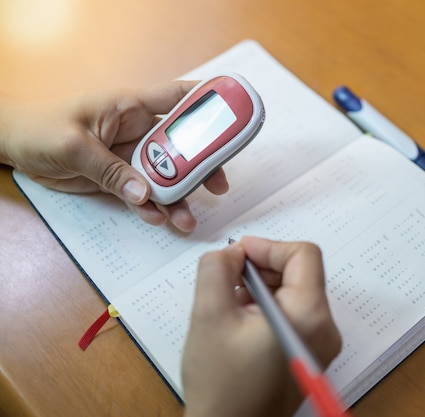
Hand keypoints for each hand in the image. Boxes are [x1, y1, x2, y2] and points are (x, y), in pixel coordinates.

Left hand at [0, 81, 228, 231]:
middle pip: (182, 145)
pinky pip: (144, 194)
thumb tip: (145, 193)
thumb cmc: (39, 127)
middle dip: (203, 164)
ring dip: (179, 196)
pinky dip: (152, 208)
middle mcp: (138, 130)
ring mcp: (131, 156)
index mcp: (131, 107)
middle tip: (218, 184)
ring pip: (166, 176)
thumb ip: (111, 170)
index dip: (210, 103)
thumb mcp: (74, 146)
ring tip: (186, 218)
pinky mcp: (120, 178)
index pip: (179, 98)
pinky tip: (157, 219)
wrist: (13, 147)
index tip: (236, 115)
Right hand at [182, 237, 341, 416]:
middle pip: (301, 272)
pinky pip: (295, 313)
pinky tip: (242, 320)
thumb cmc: (222, 387)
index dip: (268, 247)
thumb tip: (233, 251)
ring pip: (296, 291)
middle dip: (263, 268)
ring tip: (232, 304)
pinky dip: (269, 306)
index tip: (239, 254)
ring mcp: (321, 343)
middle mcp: (325, 329)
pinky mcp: (310, 352)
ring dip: (264, 287)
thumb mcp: (209, 316)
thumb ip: (217, 270)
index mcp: (308, 316)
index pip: (303, 255)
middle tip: (229, 278)